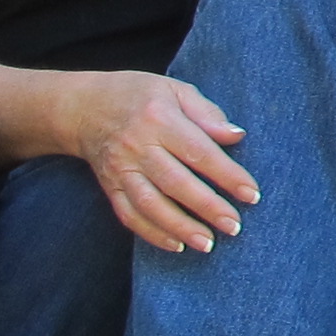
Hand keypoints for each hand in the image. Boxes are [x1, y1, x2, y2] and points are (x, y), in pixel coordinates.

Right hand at [70, 72, 257, 254]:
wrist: (83, 107)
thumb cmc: (140, 96)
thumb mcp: (176, 90)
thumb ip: (207, 113)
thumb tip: (237, 136)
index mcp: (159, 118)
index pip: (199, 151)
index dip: (227, 175)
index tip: (252, 195)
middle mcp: (137, 146)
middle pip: (176, 182)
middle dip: (207, 208)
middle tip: (234, 227)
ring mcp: (120, 169)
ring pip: (151, 204)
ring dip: (181, 227)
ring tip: (208, 244)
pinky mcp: (109, 186)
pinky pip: (129, 215)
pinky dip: (152, 233)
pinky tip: (176, 245)